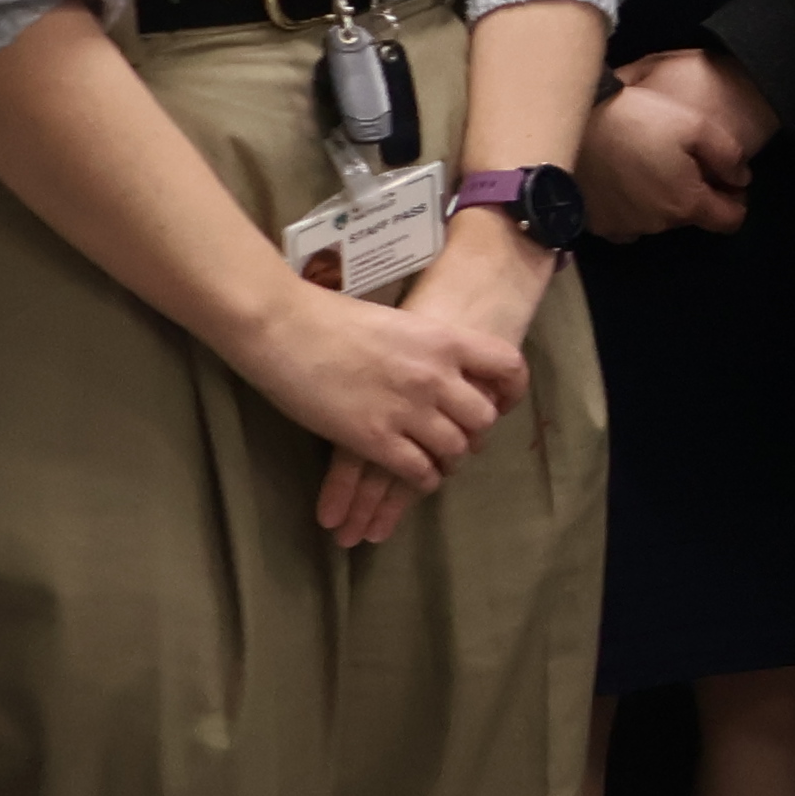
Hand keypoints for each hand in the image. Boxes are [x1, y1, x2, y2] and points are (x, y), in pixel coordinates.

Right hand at [225, 282, 522, 540]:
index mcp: (445, 340)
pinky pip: (418, 472)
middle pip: (483, 418)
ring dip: (448, 460)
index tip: (500, 401)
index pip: (508, 366)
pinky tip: (416, 475)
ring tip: (437, 461)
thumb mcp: (398, 322)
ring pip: (454, 450)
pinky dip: (422, 478)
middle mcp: (436, 377)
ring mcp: (408, 410)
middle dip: (475, 432)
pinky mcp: (376, 439)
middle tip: (459, 437)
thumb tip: (442, 365)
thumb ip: (426, 347)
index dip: (511, 389)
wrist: (283, 327)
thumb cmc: (331, 317)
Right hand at [581, 48, 771, 240]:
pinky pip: (623, 222)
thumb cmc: (636, 121)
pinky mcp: (595, 224)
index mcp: (686, 204)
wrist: (570, 127)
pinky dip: (628, 207)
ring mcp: (623, 227)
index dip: (735, 200)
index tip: (726, 181)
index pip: (729, 221)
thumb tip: (741, 178)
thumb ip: (728, 155)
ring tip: (646, 165)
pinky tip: (621, 180)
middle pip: (689, 217)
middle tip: (679, 160)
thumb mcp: (695, 124)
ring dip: (659, 200)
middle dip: (692, 193)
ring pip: (656, 219)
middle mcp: (657, 225)